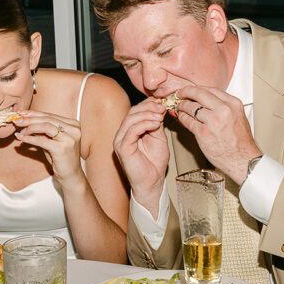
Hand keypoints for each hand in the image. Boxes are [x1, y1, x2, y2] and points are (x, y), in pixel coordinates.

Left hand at [12, 110, 82, 185]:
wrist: (70, 176)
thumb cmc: (61, 158)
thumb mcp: (52, 141)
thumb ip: (42, 131)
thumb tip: (25, 121)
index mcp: (73, 125)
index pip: (50, 115)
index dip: (35, 113)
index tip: (22, 113)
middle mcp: (73, 130)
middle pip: (47, 119)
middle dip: (30, 119)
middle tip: (17, 121)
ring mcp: (69, 139)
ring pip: (46, 126)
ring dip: (30, 128)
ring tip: (20, 131)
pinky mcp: (63, 149)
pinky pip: (42, 140)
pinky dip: (31, 139)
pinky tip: (23, 139)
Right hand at [113, 98, 167, 213]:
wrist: (152, 182)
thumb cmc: (154, 163)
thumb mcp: (159, 138)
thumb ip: (157, 124)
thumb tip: (159, 108)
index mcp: (130, 130)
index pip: (136, 111)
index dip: (149, 104)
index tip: (162, 101)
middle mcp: (122, 134)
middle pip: (132, 112)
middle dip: (148, 107)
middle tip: (162, 107)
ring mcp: (120, 140)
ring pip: (131, 119)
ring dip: (147, 114)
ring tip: (160, 115)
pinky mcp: (122, 148)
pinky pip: (131, 131)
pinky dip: (144, 124)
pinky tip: (156, 124)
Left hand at [173, 85, 259, 183]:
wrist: (243, 160)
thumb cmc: (241, 142)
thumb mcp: (238, 117)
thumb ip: (224, 107)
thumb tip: (207, 102)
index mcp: (233, 104)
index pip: (211, 89)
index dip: (198, 89)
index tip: (192, 91)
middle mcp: (224, 110)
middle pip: (199, 93)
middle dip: (186, 92)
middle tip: (180, 94)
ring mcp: (213, 121)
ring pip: (190, 107)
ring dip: (182, 106)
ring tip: (179, 107)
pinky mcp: (203, 132)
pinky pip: (187, 120)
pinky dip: (182, 118)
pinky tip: (181, 117)